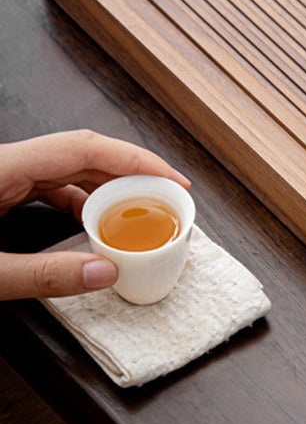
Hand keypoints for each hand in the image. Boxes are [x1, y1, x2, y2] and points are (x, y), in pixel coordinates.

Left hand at [0, 130, 188, 299]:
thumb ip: (44, 274)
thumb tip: (105, 272)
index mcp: (3, 167)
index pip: (85, 149)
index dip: (136, 160)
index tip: (171, 180)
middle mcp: (8, 164)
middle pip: (84, 156)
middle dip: (132, 174)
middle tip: (167, 197)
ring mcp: (4, 175)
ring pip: (69, 169)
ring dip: (109, 188)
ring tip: (139, 210)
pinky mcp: (1, 190)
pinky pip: (52, 186)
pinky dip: (82, 200)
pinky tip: (96, 221)